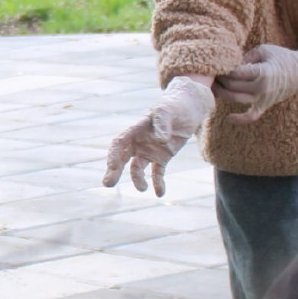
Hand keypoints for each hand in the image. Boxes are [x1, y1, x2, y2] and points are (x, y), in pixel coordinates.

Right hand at [101, 75, 214, 194]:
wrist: (189, 107)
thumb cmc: (175, 105)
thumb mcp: (168, 109)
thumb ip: (162, 122)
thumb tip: (160, 139)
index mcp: (136, 129)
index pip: (119, 144)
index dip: (114, 155)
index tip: (112, 167)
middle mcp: (139, 142)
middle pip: (122, 158)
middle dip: (114, 171)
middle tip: (108, 184)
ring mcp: (150, 150)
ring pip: (137, 168)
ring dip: (138, 179)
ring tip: (143, 189)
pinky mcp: (163, 157)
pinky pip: (157, 173)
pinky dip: (158, 183)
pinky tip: (160, 193)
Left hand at [215, 43, 297, 123]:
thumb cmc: (282, 57)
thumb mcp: (263, 50)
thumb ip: (245, 57)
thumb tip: (228, 64)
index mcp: (262, 72)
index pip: (235, 72)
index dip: (223, 68)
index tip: (218, 64)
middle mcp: (262, 87)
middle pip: (233, 86)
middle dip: (220, 79)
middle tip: (213, 73)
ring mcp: (264, 98)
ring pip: (236, 99)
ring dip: (222, 94)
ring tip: (214, 86)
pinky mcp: (265, 105)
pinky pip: (251, 116)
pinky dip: (240, 119)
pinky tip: (228, 118)